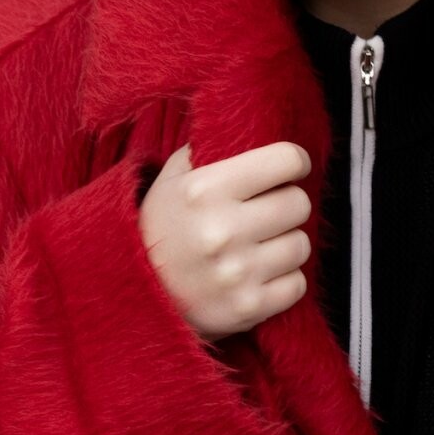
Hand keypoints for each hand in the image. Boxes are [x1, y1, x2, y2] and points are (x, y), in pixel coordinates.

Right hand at [139, 140, 312, 341]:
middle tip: (267, 211)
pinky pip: (297, 285)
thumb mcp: (172, 179)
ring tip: (259, 245)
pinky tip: (258, 274)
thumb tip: (251, 126)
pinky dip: (283, 280)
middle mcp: (222, 231)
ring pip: (301, 245)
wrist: (131, 297)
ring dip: (285, 243)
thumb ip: (209, 150)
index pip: (286, 161)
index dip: (293, 163)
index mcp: (204, 190)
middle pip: (299, 203)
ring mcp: (237, 273)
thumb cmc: (158, 229)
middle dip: (287, 204)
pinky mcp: (247, 308)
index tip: (289, 169)